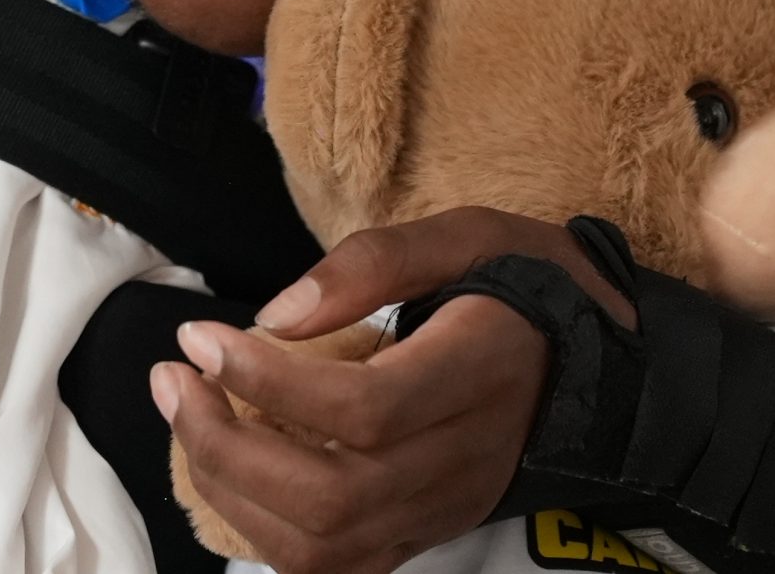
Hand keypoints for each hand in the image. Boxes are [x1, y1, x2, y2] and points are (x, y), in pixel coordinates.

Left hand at [153, 207, 632, 573]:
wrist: (598, 363)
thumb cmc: (525, 284)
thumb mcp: (467, 233)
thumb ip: (374, 262)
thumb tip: (275, 317)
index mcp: (478, 375)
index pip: (365, 411)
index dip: (268, 382)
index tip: (203, 336)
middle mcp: (461, 461)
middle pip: (332, 497)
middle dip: (227, 446)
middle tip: (176, 378)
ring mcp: (440, 510)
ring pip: (323, 548)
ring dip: (231, 490)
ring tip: (188, 415)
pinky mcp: (423, 533)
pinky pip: (334, 566)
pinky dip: (262, 528)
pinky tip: (229, 467)